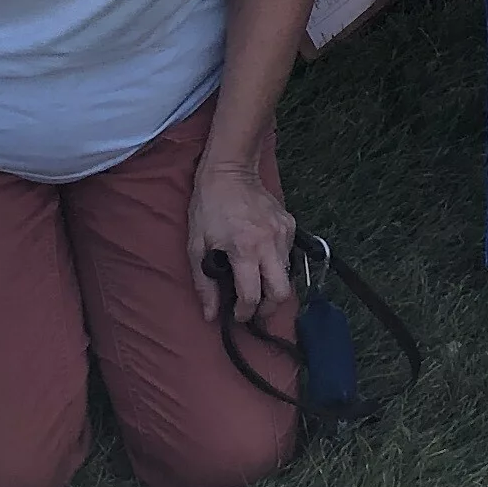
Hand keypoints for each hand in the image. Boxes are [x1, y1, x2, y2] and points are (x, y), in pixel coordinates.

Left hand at [188, 158, 294, 324]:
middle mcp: (270, 244)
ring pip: (288, 275)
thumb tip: (212, 315)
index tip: (236, 315)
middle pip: (281, 293)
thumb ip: (204, 284)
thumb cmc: (207, 208)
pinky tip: (261, 257)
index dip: (244, 313)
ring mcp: (284, 233)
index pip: (252, 296)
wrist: (229, 171)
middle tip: (253, 306)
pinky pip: (288, 255)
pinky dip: (276, 264)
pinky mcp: (291, 225)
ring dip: (272, 285)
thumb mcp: (196, 246)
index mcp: (245, 250)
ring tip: (255, 282)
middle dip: (268, 307)